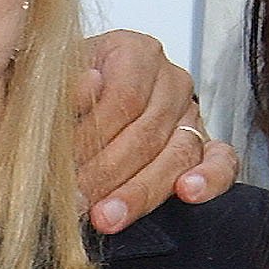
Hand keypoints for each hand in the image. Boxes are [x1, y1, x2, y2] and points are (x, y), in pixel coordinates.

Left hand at [77, 28, 235, 231]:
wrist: (71, 108)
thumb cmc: (57, 95)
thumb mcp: (47, 83)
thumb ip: (63, 86)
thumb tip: (87, 85)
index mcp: (133, 51)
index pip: (123, 99)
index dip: (92, 138)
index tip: (61, 168)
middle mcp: (169, 79)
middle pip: (148, 133)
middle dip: (107, 175)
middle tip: (75, 204)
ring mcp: (191, 113)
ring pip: (178, 154)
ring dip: (140, 192)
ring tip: (108, 217)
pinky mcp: (204, 146)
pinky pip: (222, 161)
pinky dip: (210, 178)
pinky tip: (188, 193)